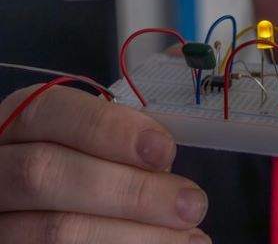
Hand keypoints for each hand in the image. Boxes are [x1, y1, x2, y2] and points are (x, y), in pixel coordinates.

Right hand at [0, 85, 210, 242]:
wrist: (38, 214)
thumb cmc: (79, 169)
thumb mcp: (87, 145)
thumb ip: (116, 145)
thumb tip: (167, 166)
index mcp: (18, 126)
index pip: (49, 113)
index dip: (109, 130)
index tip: (165, 152)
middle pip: (46, 174)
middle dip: (131, 192)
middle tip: (192, 206)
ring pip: (53, 230)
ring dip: (134, 235)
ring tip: (189, 239)